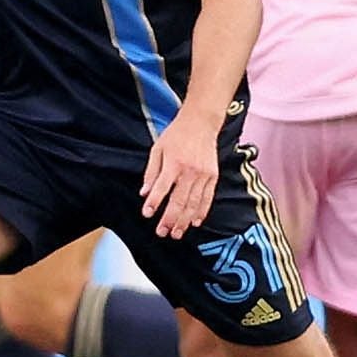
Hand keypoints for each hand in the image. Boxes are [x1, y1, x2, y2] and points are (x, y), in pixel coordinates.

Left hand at [141, 112, 220, 237]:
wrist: (201, 123)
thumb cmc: (177, 135)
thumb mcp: (157, 149)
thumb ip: (151, 172)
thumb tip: (144, 193)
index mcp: (173, 163)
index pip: (162, 188)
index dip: (154, 202)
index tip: (147, 214)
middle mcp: (189, 171)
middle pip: (179, 201)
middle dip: (170, 219)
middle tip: (162, 232)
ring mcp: (203, 175)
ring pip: (194, 203)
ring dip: (184, 221)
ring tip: (177, 233)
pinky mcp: (213, 176)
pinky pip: (207, 198)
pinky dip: (202, 212)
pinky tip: (195, 222)